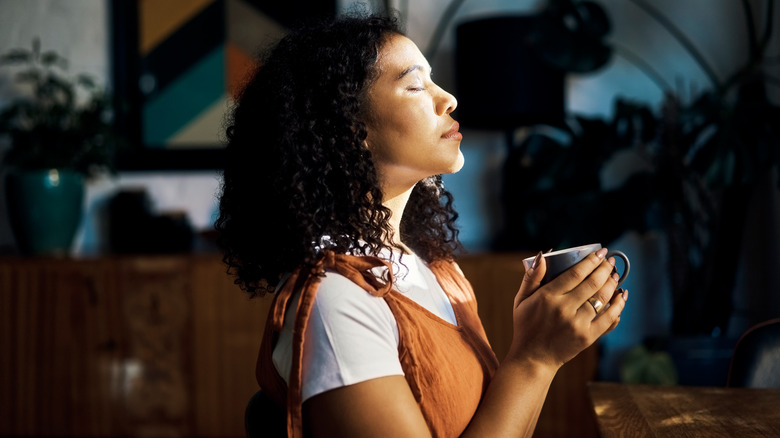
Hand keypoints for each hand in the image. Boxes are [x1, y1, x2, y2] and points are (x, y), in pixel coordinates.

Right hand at [507, 248, 627, 367]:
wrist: (533, 358)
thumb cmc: (526, 326)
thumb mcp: (521, 300)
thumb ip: (531, 277)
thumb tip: (542, 256)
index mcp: (547, 297)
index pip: (575, 273)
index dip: (591, 261)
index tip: (600, 252)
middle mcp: (564, 309)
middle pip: (592, 283)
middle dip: (605, 269)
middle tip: (610, 261)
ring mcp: (577, 324)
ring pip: (601, 299)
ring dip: (612, 284)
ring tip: (615, 275)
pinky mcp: (587, 337)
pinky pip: (608, 319)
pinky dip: (618, 306)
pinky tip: (621, 296)